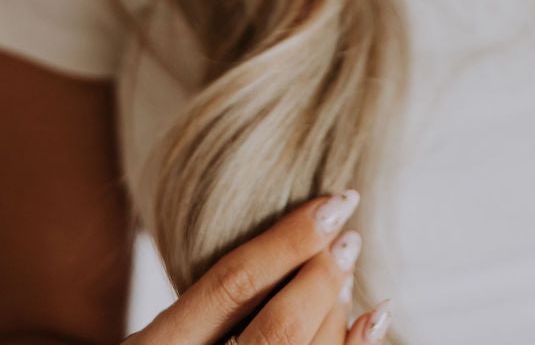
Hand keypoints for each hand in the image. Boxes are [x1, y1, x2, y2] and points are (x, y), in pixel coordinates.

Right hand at [124, 188, 391, 344]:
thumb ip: (207, 301)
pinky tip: (373, 319)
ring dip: (338, 312)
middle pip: (281, 326)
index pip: (233, 283)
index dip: (288, 239)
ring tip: (346, 272)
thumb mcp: (161, 336)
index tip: (332, 202)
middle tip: (348, 237)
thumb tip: (287, 243)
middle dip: (322, 276)